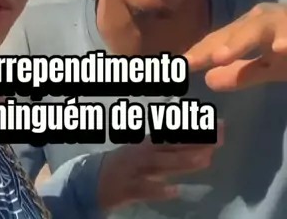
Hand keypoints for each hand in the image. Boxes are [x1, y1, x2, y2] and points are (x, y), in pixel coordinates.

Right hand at [97, 129, 221, 208]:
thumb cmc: (126, 165)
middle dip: (198, 141)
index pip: (178, 134)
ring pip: (162, 164)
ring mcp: (136, 169)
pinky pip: (145, 188)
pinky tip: (173, 190)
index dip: (199, 130)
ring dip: (183, 161)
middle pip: (174, 146)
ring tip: (204, 159)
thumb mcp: (148, 153)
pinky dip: (158, 189)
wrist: (94, 180)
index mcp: (151, 143)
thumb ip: (172, 153)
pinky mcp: (129, 188)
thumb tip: (202, 151)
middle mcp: (145, 152)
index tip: (221, 124)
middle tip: (221, 136)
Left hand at [185, 3, 286, 89]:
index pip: (219, 41)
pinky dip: (285, 40)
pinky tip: (278, 48)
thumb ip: (242, 73)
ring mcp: (280, 21)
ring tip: (219, 57)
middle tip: (188, 62)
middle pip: (232, 33)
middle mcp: (261, 19)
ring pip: (256, 28)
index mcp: (250, 26)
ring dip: (238, 42)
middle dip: (210, 48)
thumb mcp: (269, 66)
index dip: (199, 53)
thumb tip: (207, 80)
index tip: (178, 66)